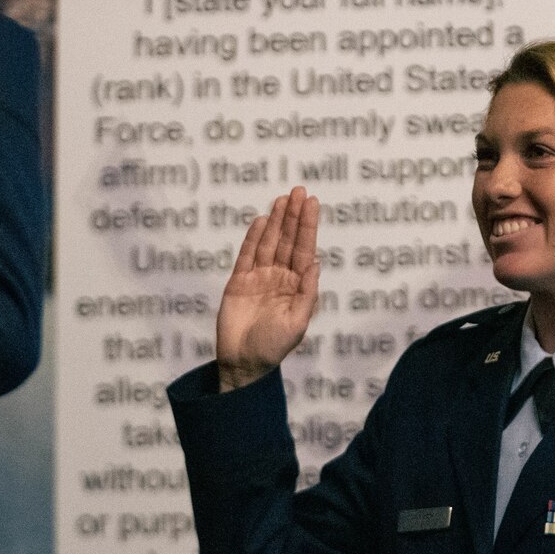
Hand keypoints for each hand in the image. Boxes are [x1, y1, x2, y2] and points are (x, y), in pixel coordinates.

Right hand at [214, 187, 320, 392]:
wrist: (243, 363)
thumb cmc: (274, 347)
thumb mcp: (298, 322)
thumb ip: (307, 292)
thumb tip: (316, 262)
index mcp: (297, 286)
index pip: (304, 249)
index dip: (308, 226)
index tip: (312, 203)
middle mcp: (279, 277)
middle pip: (287, 240)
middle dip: (293, 216)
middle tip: (299, 191)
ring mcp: (258, 278)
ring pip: (268, 243)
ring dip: (275, 221)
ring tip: (283, 199)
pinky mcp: (238, 282)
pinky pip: (246, 255)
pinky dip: (253, 238)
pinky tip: (261, 220)